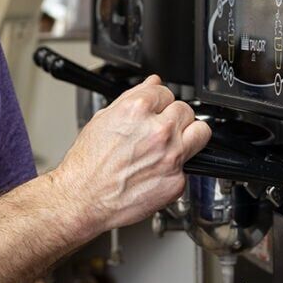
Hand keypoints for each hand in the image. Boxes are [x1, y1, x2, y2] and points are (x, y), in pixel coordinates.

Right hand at [51, 76, 210, 234]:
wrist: (82, 199)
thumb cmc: (87, 165)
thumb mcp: (103, 119)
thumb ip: (132, 98)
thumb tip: (151, 83)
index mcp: (139, 110)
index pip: (166, 91)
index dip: (159, 102)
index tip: (155, 110)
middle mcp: (159, 131)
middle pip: (186, 110)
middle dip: (174, 117)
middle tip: (161, 129)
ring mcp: (171, 157)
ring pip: (200, 133)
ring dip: (188, 135)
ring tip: (171, 145)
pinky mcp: (177, 181)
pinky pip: (188, 166)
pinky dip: (175, 168)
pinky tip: (156, 171)